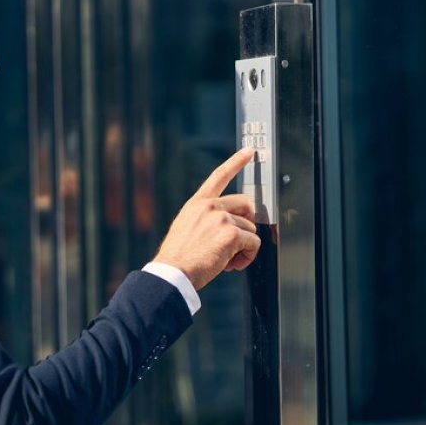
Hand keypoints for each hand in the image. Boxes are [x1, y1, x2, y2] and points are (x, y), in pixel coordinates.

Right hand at [153, 148, 260, 289]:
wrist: (172, 272)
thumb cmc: (178, 258)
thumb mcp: (186, 228)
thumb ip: (205, 220)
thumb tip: (229, 227)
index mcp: (197, 204)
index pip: (218, 176)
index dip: (236, 162)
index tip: (249, 151)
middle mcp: (210, 206)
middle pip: (246, 204)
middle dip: (247, 223)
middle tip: (237, 242)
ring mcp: (221, 218)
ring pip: (250, 229)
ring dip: (243, 247)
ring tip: (225, 260)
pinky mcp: (231, 233)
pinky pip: (253, 243)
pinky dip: (247, 257)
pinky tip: (231, 265)